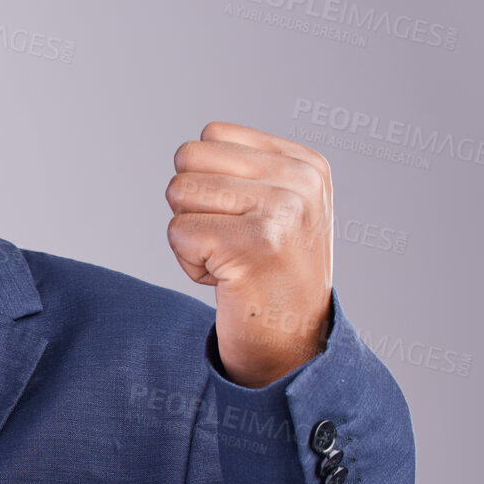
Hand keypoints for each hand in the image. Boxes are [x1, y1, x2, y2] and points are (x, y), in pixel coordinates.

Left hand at [166, 121, 334, 387]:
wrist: (293, 348)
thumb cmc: (271, 279)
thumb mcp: (278, 209)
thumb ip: (244, 172)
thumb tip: (189, 151)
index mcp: (306, 163)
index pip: (211, 135)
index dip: (207, 184)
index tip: (243, 223)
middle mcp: (300, 180)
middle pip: (188, 159)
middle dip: (193, 207)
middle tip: (231, 245)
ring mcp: (281, 210)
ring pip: (178, 192)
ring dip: (190, 236)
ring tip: (231, 261)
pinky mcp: (253, 243)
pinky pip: (177, 232)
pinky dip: (189, 264)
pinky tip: (228, 281)